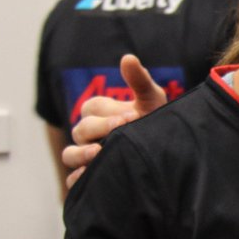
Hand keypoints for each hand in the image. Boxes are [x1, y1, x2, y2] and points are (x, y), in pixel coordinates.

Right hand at [62, 54, 168, 187]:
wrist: (168, 151)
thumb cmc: (155, 121)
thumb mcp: (152, 99)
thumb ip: (139, 80)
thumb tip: (128, 58)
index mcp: (99, 112)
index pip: (92, 108)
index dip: (109, 112)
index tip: (132, 116)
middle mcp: (88, 134)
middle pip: (81, 130)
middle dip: (100, 129)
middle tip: (122, 131)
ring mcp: (86, 156)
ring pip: (69, 155)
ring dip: (81, 155)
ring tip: (98, 153)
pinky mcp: (90, 178)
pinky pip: (73, 181)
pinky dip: (78, 180)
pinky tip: (92, 177)